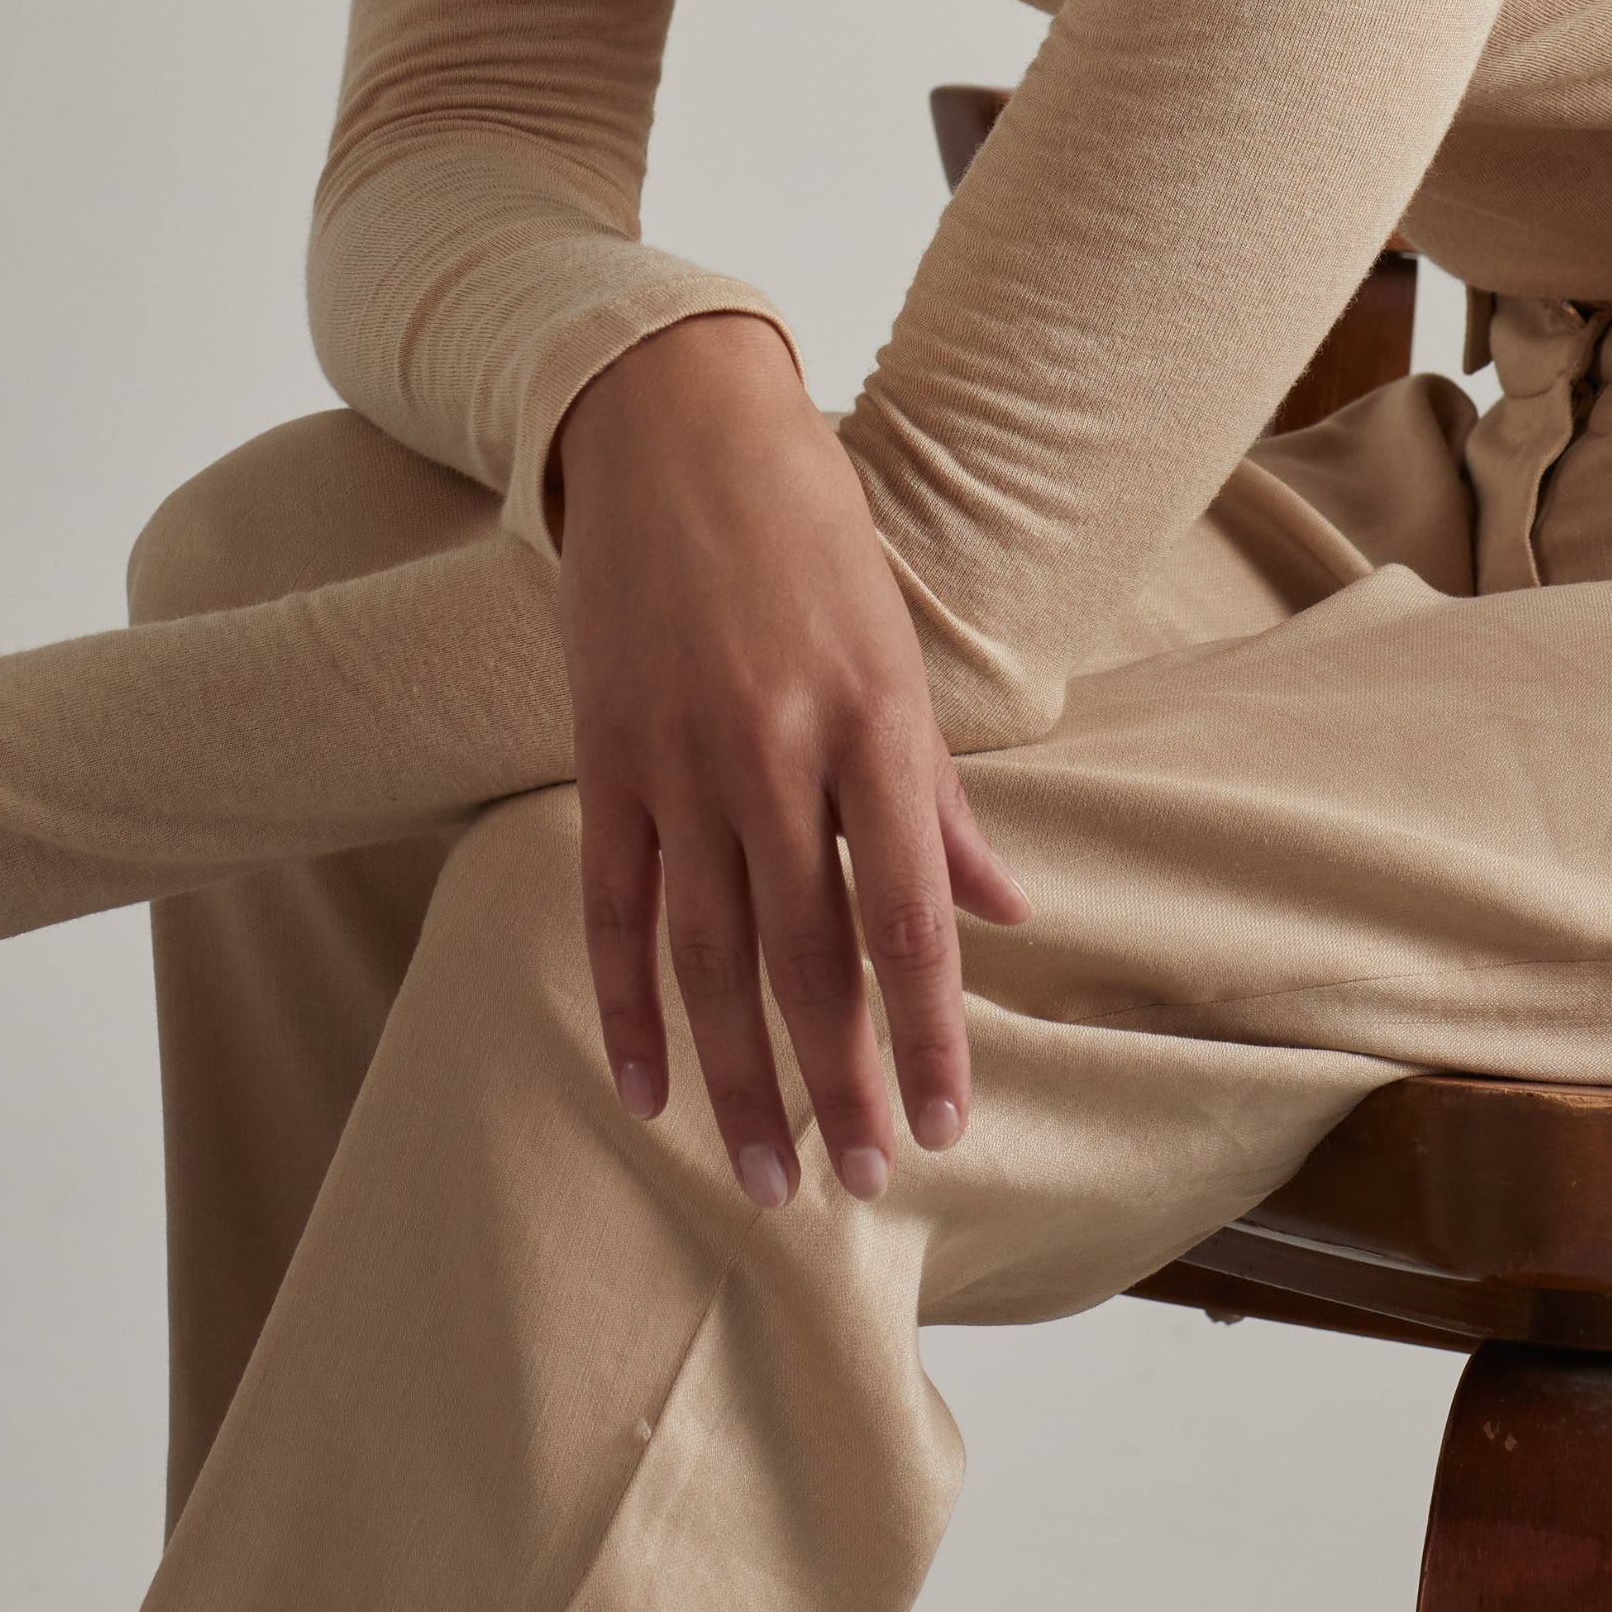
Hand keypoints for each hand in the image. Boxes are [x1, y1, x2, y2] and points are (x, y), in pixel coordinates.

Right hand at [553, 310, 1028, 1211]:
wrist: (674, 425)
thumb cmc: (810, 533)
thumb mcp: (899, 652)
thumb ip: (941, 798)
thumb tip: (1006, 914)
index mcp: (873, 723)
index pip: (907, 915)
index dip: (924, 1031)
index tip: (942, 1127)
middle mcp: (776, 750)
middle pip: (806, 956)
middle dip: (834, 1083)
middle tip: (857, 1186)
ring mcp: (681, 755)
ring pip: (708, 954)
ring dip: (737, 1077)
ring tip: (763, 1174)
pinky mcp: (604, 750)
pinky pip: (614, 905)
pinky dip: (625, 1005)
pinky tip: (646, 1087)